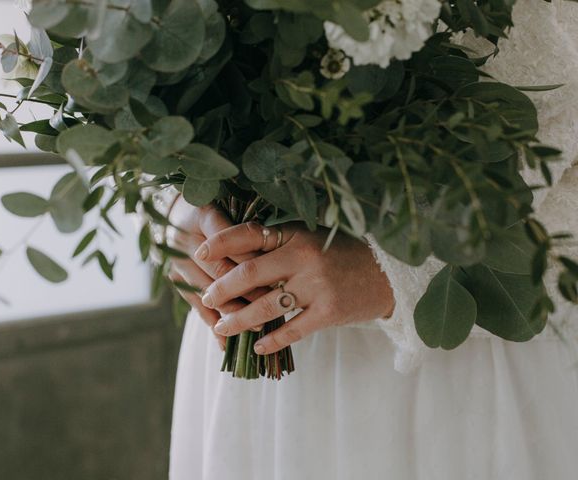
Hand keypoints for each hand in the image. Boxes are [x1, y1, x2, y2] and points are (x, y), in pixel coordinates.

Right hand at [166, 196, 269, 348]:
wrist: (172, 212)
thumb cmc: (212, 205)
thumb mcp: (229, 205)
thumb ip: (248, 226)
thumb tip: (274, 249)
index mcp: (203, 216)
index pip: (232, 241)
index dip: (253, 259)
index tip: (277, 274)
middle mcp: (187, 240)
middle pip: (220, 270)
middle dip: (247, 290)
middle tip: (273, 305)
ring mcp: (178, 262)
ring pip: (208, 292)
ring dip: (232, 311)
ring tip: (255, 327)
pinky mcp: (176, 280)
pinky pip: (195, 305)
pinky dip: (211, 324)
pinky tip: (224, 342)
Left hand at [194, 222, 394, 354]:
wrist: (388, 273)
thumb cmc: (343, 253)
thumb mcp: (313, 238)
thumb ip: (280, 244)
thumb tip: (234, 256)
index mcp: (297, 233)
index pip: (249, 234)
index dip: (220, 243)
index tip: (199, 253)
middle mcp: (304, 257)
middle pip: (250, 273)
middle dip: (222, 287)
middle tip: (207, 297)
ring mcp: (317, 286)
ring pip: (266, 306)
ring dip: (239, 319)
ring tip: (222, 326)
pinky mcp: (329, 312)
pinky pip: (292, 330)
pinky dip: (271, 340)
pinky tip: (257, 347)